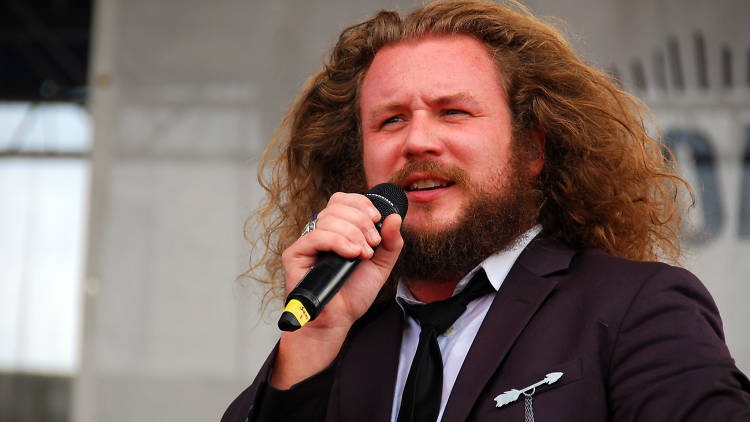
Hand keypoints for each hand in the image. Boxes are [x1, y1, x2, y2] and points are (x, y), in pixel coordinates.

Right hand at [272, 192, 403, 388]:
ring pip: (328, 219)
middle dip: (362, 221)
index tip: (377, 219)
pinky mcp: (294, 254)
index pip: (344, 200)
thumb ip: (391, 242)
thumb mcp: (381, 265)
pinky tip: (351, 254)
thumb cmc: (354, 294)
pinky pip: (316, 236)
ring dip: (353, 234)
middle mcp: (321, 232)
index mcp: (338, 229)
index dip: (361, 203)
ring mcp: (307, 242)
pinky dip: (338, 241)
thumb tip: (395, 217)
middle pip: (337, 205)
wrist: (338, 320)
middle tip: (373, 244)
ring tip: (363, 255)